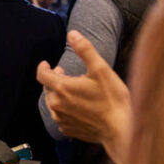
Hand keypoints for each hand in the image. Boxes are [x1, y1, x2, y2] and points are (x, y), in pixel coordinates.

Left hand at [37, 31, 130, 163]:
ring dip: (59, 94)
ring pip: (53, 103)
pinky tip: (79, 107)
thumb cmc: (113, 99)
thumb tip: (72, 34)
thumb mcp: (101, 69)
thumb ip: (84, 50)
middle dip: (54, 79)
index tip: (47, 63)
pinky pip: (61, 116)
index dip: (43, 67)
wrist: (122, 129)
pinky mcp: (68, 130)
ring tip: (73, 89)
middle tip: (64, 74)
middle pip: (48, 89)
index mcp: (61, 88)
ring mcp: (62, 120)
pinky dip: (66, 109)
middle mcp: (57, 105)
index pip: (41, 74)